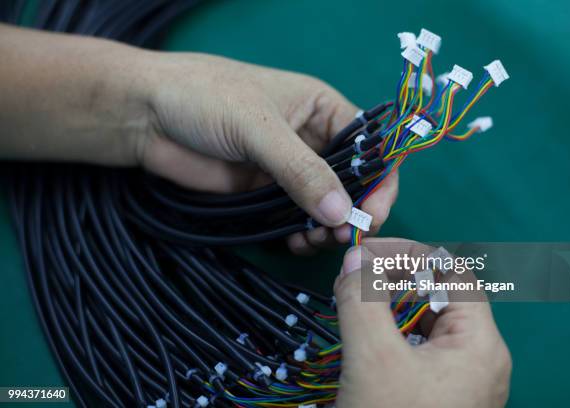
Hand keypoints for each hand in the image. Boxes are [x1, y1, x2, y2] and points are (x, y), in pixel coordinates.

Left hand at [139, 53, 397, 253]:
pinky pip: (296, 219)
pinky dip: (304, 234)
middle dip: (353, 211)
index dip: (379, 181)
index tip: (372, 215)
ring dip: (328, 228)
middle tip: (340, 236)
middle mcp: (311, 140)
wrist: (146, 116)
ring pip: (326, 206)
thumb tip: (342, 213)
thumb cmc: (205, 99)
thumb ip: (301, 170)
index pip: (370, 146)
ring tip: (314, 241)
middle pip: (353, 182)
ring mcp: (287, 170)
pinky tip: (296, 242)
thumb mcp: (258, 127)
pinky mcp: (264, 195)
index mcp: (322, 109)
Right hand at [333, 239, 510, 407]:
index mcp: (480, 343)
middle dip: (394, 280)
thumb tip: (356, 260)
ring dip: (390, 307)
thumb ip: (362, 299)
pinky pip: (421, 351)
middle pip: (440, 296)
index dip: (406, 253)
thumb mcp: (372, 357)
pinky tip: (368, 340)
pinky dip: (393, 336)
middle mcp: (481, 359)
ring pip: (428, 325)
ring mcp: (465, 382)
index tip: (364, 254)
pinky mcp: (445, 398)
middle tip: (351, 279)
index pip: (452, 271)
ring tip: (355, 306)